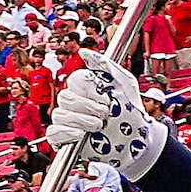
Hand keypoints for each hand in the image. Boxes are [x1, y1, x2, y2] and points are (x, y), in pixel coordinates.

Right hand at [43, 52, 166, 180]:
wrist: (137, 139)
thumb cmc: (131, 111)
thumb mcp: (124, 83)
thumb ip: (106, 66)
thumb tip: (83, 52)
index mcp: (86, 87)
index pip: (74, 80)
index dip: (90, 90)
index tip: (107, 98)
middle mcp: (74, 101)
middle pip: (65, 97)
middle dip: (87, 106)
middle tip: (105, 113)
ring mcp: (68, 120)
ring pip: (59, 115)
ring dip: (81, 121)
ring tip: (99, 126)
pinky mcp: (65, 138)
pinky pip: (53, 133)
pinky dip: (67, 134)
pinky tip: (82, 135)